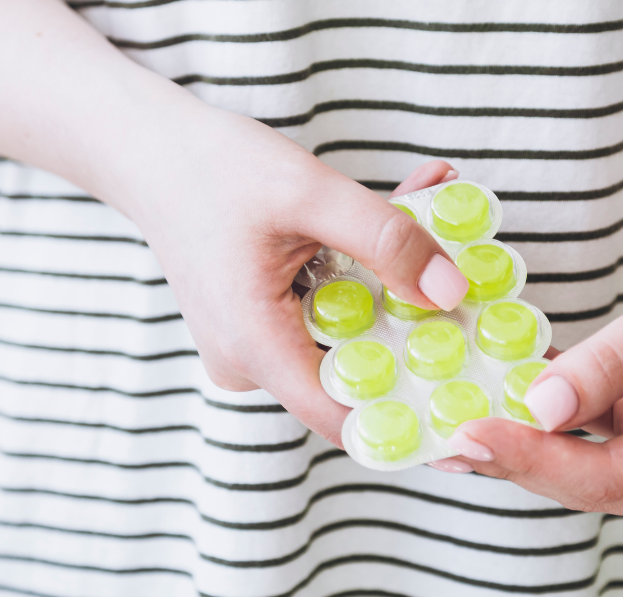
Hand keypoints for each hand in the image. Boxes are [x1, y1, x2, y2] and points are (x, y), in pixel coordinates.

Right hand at [124, 111, 467, 444]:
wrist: (151, 153)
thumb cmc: (215, 168)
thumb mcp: (310, 193)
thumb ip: (385, 241)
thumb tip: (451, 294)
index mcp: (255, 347)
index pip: (346, 418)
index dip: (412, 418)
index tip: (471, 395)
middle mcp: (251, 363)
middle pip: (359, 369)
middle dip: (419, 322)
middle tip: (469, 272)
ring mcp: (255, 348)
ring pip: (351, 333)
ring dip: (396, 281)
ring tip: (433, 210)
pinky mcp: (262, 327)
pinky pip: (331, 312)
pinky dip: (365, 272)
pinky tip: (400, 212)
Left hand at [432, 213, 622, 514]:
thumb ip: (612, 362)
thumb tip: (540, 408)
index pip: (610, 477)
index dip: (535, 459)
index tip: (469, 434)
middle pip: (589, 481)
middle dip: (517, 459)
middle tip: (444, 439)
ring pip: (579, 461)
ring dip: (520, 442)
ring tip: (452, 426)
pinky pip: (583, 428)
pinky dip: (539, 413)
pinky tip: (491, 396)